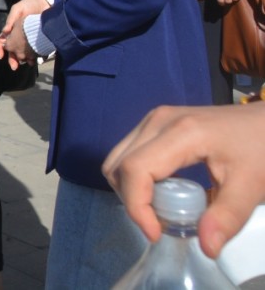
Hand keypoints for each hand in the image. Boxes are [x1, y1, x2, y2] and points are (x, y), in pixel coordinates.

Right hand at [0, 0, 49, 68]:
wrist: (47, 4)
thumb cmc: (30, 4)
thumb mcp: (18, 9)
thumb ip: (11, 19)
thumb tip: (5, 31)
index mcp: (10, 29)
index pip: (0, 41)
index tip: (0, 56)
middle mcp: (18, 36)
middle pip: (12, 51)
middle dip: (12, 60)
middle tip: (15, 67)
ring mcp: (28, 39)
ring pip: (23, 53)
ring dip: (24, 60)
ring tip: (28, 63)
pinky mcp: (38, 39)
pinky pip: (35, 50)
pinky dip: (36, 56)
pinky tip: (37, 59)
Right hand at [103, 103, 264, 257]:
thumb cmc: (260, 148)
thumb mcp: (251, 185)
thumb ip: (227, 216)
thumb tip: (207, 249)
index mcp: (179, 133)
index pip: (135, 170)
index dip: (137, 206)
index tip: (156, 233)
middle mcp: (157, 121)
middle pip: (118, 166)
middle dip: (132, 201)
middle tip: (161, 222)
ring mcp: (154, 119)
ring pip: (118, 160)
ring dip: (132, 190)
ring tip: (164, 207)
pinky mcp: (156, 123)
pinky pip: (129, 154)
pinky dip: (137, 178)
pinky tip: (164, 190)